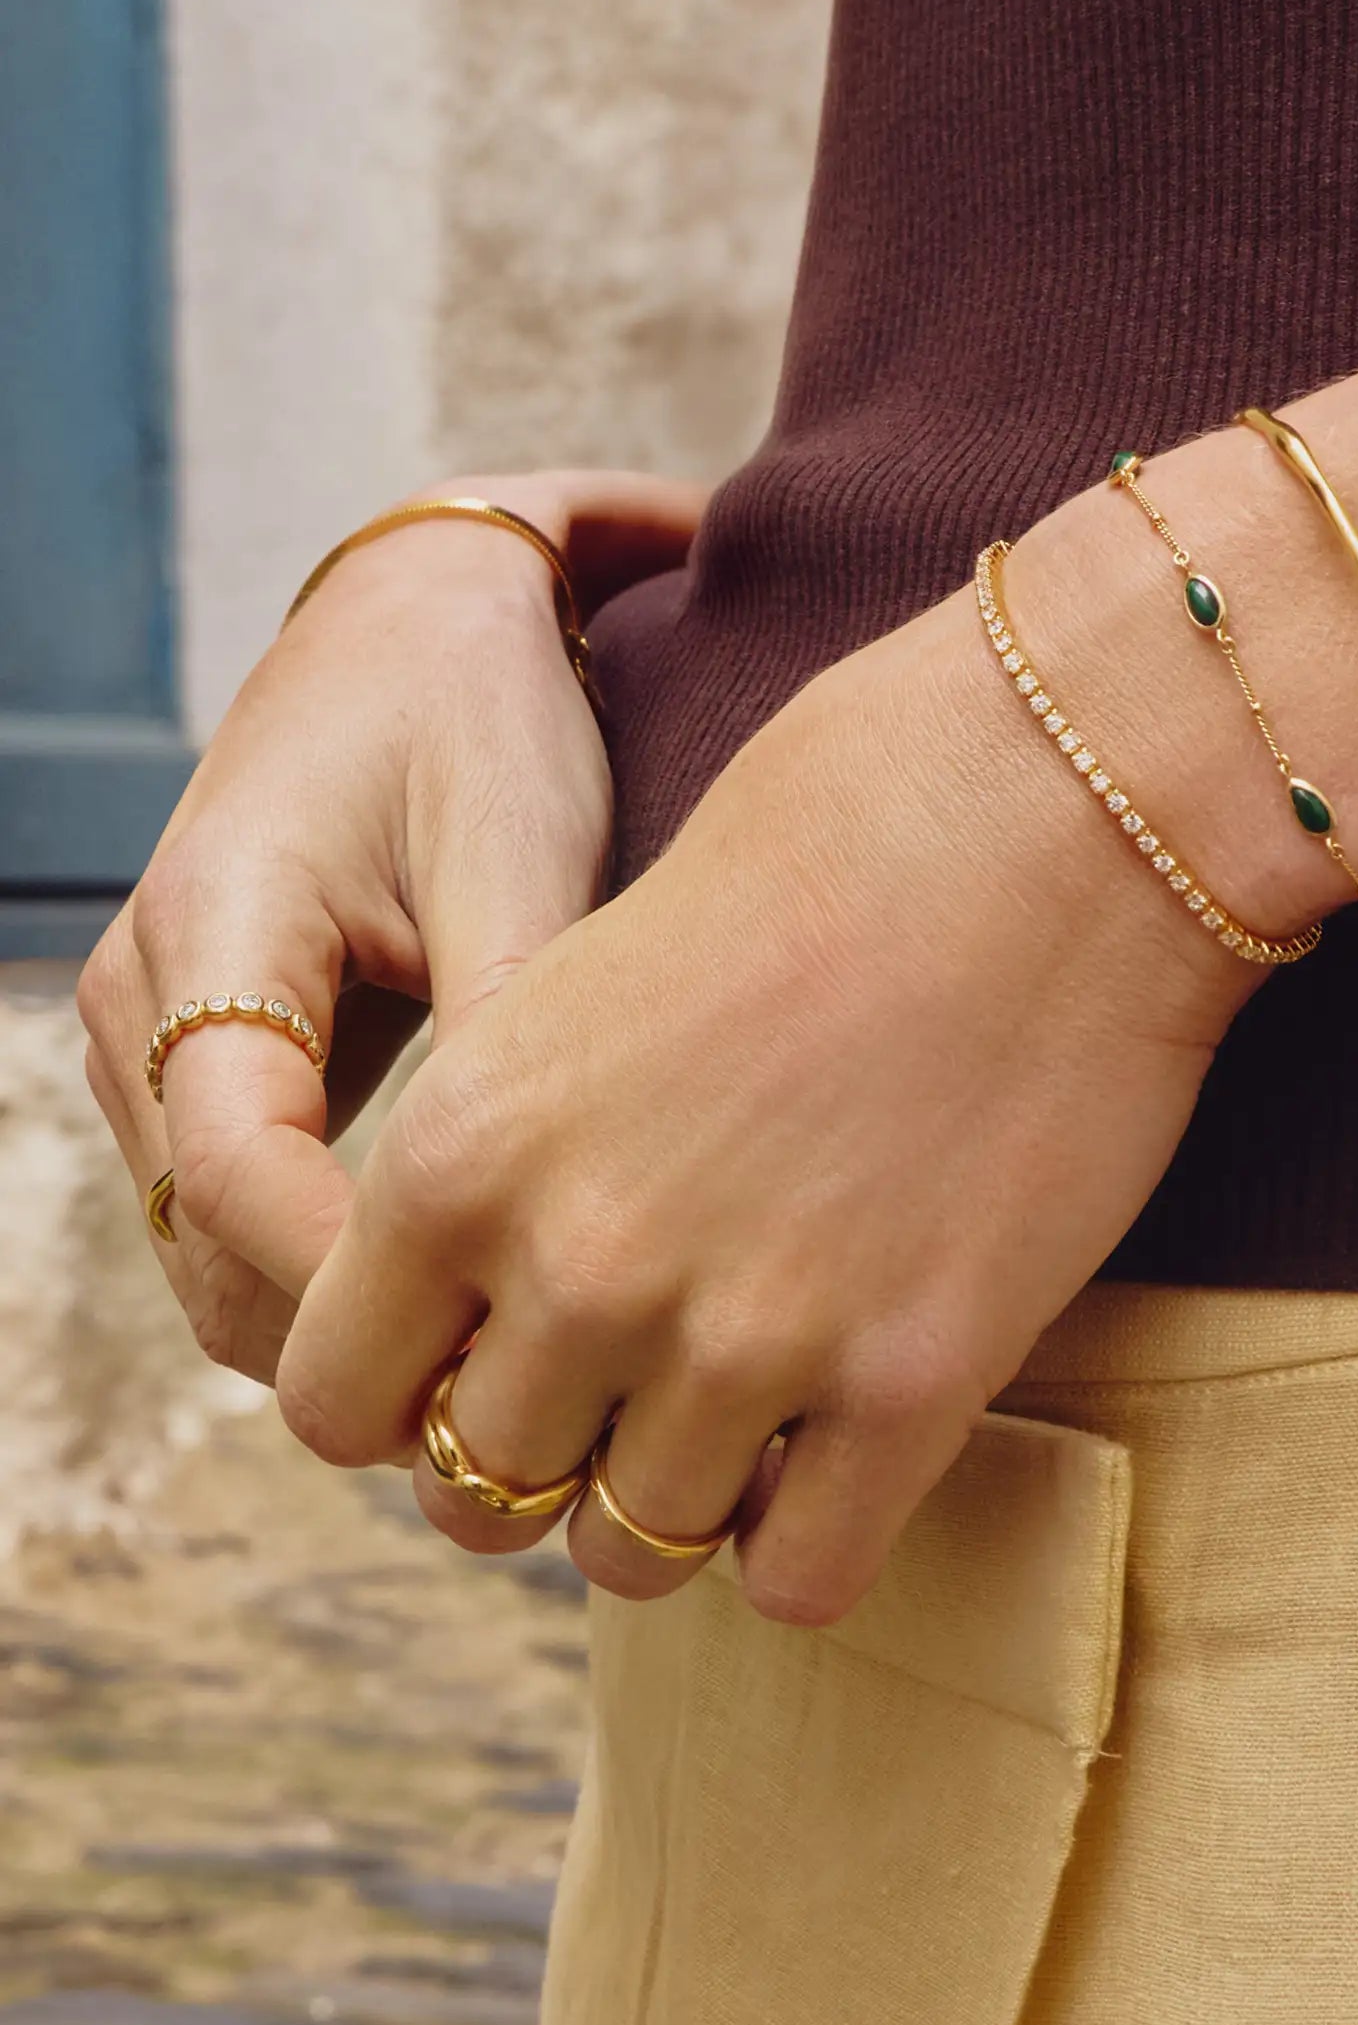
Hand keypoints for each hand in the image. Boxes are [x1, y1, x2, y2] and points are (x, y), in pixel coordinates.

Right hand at [78, 470, 705, 1382]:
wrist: (415, 625)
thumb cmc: (475, 720)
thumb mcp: (517, 853)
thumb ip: (514, 1029)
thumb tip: (548, 1223)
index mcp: (207, 935)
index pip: (242, 1177)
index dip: (360, 1287)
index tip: (507, 1348)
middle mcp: (142, 1009)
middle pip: (214, 1252)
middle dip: (358, 1340)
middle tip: (538, 1398)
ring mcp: (154, 1048)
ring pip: (218, 1262)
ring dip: (345, 1330)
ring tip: (518, 1370)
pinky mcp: (201, 1070)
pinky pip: (243, 1224)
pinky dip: (334, 1283)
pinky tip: (470, 1307)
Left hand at [274, 523, 1282, 1625]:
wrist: (1053, 803)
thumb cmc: (828, 839)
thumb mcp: (586, 979)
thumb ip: (509, 1151)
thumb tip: (493, 1295)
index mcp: (463, 1146)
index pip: (333, 1399)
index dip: (401, 1406)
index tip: (481, 1368)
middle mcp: (580, 1265)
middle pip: (479, 1496)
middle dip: (541, 1463)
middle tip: (622, 1396)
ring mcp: (748, 1341)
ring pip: (631, 1559)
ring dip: (670, 1509)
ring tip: (737, 1422)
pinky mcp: (916, 1383)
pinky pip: (801, 1580)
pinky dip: (803, 1544)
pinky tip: (836, 1456)